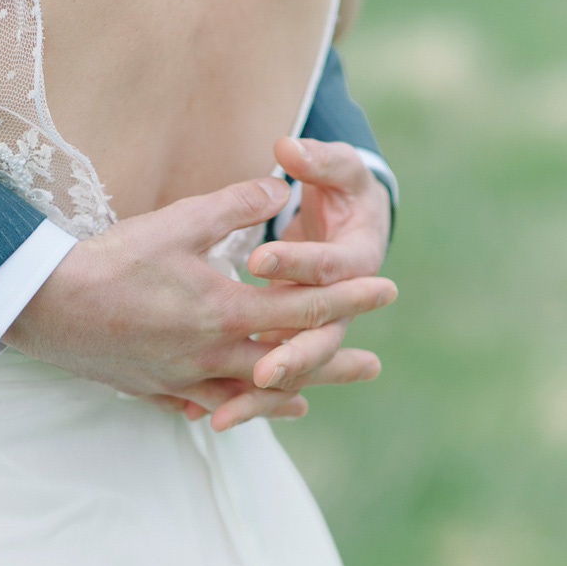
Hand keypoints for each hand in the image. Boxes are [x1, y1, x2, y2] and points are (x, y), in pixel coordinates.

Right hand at [3, 175, 394, 418]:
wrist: (44, 305)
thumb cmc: (111, 259)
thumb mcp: (179, 220)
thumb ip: (235, 204)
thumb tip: (279, 186)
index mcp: (225, 312)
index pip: (304, 308)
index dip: (349, 298)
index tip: (388, 291)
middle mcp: (212, 355)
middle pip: (288, 364)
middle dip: (333, 363)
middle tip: (374, 366)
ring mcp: (182, 378)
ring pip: (248, 394)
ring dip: (286, 393)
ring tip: (313, 398)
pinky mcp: (152, 389)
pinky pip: (202, 404)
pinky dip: (228, 406)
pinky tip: (237, 408)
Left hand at [200, 138, 394, 429]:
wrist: (362, 226)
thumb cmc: (346, 192)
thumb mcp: (338, 170)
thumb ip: (318, 160)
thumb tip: (290, 147)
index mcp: (355, 260)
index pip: (326, 267)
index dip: (295, 263)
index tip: (258, 258)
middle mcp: (340, 305)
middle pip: (315, 337)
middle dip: (289, 355)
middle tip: (262, 370)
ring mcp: (314, 331)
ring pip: (289, 371)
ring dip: (259, 397)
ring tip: (222, 418)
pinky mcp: (289, 344)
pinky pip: (264, 379)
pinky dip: (237, 398)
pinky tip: (204, 417)